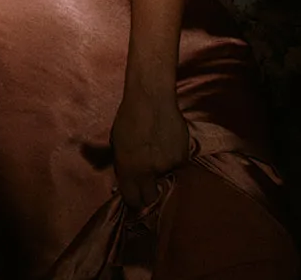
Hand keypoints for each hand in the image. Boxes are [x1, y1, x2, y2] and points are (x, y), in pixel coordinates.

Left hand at [111, 89, 189, 210]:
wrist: (151, 99)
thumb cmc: (128, 118)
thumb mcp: (117, 144)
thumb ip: (122, 166)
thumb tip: (124, 184)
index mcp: (129, 169)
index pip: (133, 199)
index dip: (134, 202)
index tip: (135, 200)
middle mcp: (149, 171)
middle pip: (151, 197)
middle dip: (148, 194)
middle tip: (147, 184)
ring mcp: (168, 165)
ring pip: (165, 178)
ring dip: (161, 171)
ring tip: (156, 151)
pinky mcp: (183, 158)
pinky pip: (177, 166)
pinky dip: (172, 159)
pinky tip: (167, 143)